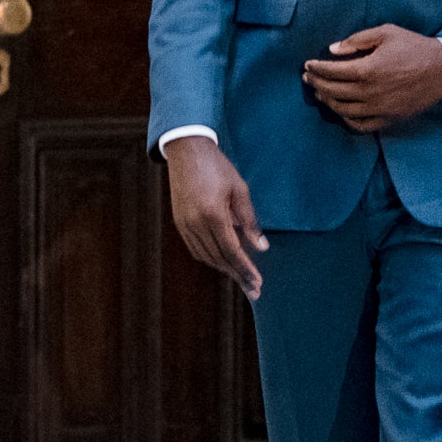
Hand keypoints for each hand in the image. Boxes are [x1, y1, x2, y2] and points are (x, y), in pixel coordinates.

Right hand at [164, 138, 268, 301]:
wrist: (187, 151)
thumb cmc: (218, 168)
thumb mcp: (240, 190)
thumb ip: (250, 221)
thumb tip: (262, 247)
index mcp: (213, 214)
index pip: (232, 251)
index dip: (245, 269)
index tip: (257, 283)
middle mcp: (196, 223)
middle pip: (219, 259)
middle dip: (238, 275)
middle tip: (253, 289)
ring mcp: (185, 224)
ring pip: (206, 256)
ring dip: (224, 269)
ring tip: (241, 277)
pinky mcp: (179, 223)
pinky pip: (195, 249)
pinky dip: (210, 258)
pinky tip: (222, 261)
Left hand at [303, 26, 441, 133]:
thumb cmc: (414, 46)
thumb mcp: (386, 33)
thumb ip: (357, 40)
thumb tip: (332, 49)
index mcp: (368, 69)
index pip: (332, 72)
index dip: (316, 68)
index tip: (308, 65)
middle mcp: (370, 92)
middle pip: (333, 91)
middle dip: (317, 84)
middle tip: (309, 79)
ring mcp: (379, 108)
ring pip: (343, 110)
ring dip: (328, 102)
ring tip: (320, 94)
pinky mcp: (389, 119)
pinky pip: (361, 125)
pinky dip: (347, 120)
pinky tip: (342, 111)